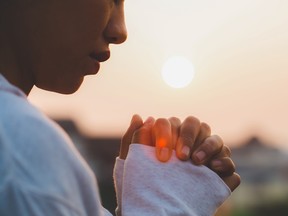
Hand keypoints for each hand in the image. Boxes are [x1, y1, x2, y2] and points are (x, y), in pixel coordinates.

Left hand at [120, 114, 239, 190]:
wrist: (159, 208)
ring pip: (214, 138)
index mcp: (169, 135)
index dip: (167, 134)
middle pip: (194, 124)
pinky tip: (214, 168)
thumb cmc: (145, 182)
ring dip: (207, 146)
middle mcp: (189, 141)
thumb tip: (139, 117)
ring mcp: (206, 154)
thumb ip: (134, 139)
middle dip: (188, 137)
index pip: (170, 123)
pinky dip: (224, 161)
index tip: (162, 157)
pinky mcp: (220, 170)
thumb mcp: (134, 163)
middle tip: (181, 157)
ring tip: (196, 162)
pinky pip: (228, 160)